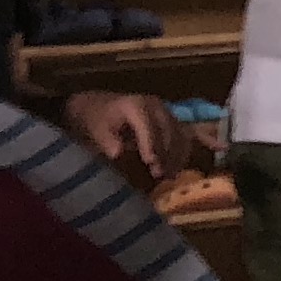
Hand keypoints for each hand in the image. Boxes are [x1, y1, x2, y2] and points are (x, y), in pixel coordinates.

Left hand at [63, 88, 182, 176]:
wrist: (102, 107)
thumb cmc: (98, 120)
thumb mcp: (96, 129)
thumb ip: (106, 140)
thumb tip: (118, 153)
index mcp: (137, 105)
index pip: (148, 126)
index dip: (150, 144)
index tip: (150, 162)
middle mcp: (156, 106)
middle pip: (168, 131)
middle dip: (165, 153)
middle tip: (159, 174)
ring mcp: (168, 112)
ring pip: (180, 135)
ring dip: (176, 156)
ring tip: (169, 175)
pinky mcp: (173, 121)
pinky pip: (184, 138)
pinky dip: (182, 153)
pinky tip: (176, 168)